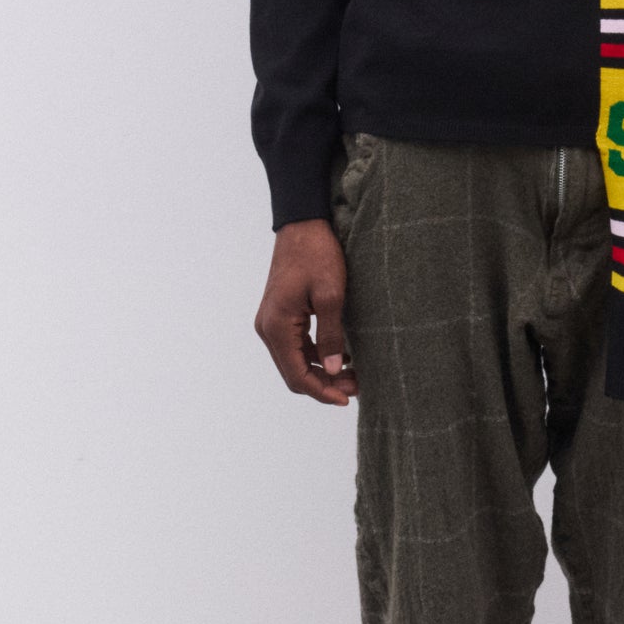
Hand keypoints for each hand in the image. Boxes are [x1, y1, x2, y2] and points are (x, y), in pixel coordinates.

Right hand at [254, 219, 356, 405]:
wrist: (303, 224)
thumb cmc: (317, 254)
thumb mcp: (331, 296)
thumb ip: (331, 336)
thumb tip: (334, 369)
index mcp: (276, 326)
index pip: (297, 375)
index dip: (322, 391)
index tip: (347, 399)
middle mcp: (267, 328)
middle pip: (293, 372)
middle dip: (324, 384)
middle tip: (356, 386)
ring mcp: (270, 322)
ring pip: (294, 361)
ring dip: (321, 372)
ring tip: (353, 374)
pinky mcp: (279, 315)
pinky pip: (295, 346)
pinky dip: (316, 356)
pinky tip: (341, 356)